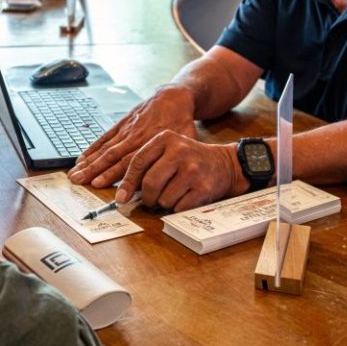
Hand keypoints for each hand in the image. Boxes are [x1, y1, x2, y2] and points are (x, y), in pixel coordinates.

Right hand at [68, 85, 197, 187]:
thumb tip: (164, 182)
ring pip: (104, 148)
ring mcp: (126, 130)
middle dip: (93, 169)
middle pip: (111, 156)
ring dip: (88, 161)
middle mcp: (134, 138)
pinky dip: (91, 148)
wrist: (173, 98)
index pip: (129, 163)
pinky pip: (104, 137)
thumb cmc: (180, 123)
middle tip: (78, 181)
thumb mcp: (183, 141)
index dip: (113, 174)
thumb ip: (172, 159)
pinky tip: (81, 158)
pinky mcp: (121, 124)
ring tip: (74, 173)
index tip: (98, 184)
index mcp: (150, 144)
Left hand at [115, 132, 248, 211]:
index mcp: (166, 138)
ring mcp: (192, 169)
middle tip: (151, 200)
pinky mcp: (203, 187)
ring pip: (163, 198)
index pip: (138, 162)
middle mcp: (179, 151)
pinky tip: (187, 196)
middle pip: (149, 183)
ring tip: (176, 192)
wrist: (225, 163)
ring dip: (165, 202)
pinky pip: (179, 207)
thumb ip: (147, 164)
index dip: (127, 183)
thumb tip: (123, 193)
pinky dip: (179, 207)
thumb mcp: (169, 151)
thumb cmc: (190, 159)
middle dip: (147, 197)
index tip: (121, 198)